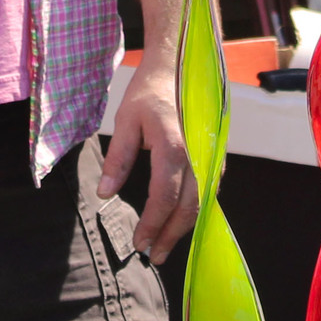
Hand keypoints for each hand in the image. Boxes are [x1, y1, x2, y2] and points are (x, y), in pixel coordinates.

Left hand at [100, 64, 197, 262]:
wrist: (180, 64)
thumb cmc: (149, 91)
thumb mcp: (125, 120)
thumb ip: (118, 158)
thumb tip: (105, 194)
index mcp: (172, 146)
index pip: (163, 197)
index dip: (151, 224)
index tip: (137, 243)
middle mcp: (198, 154)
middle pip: (188, 208)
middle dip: (169, 236)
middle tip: (152, 255)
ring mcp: (211, 156)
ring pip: (202, 203)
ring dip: (184, 228)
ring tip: (164, 246)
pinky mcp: (215, 155)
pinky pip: (207, 191)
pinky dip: (194, 211)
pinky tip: (180, 223)